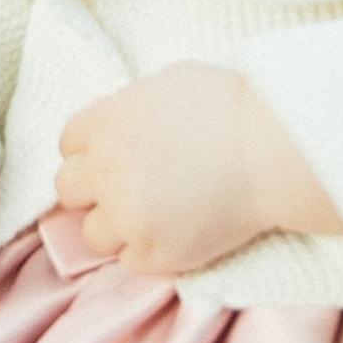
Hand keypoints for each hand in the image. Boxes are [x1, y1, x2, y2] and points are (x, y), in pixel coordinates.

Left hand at [53, 65, 342, 279]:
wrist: (274, 152)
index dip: (92, 149)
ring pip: (93, 233)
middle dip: (93, 188)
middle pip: (68, 189)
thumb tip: (108, 121)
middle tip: (128, 188)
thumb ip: (127, 105)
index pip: (68, 144)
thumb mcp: (168, 82)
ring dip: (117, 225)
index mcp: (105, 125)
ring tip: (154, 215)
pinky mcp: (153, 254)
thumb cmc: (231, 106)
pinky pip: (130, 261)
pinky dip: (149, 250)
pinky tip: (176, 231)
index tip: (117, 154)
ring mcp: (126, 217)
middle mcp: (105, 172)